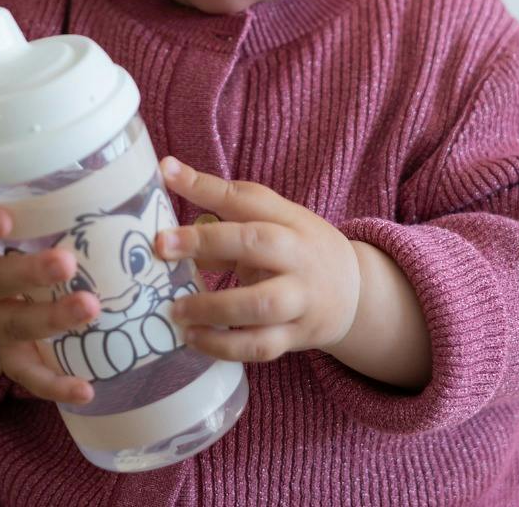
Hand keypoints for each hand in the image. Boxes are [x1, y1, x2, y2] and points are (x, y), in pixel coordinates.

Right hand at [0, 197, 99, 403]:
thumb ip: (26, 191)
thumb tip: (97, 158)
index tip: (4, 218)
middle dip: (29, 273)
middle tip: (67, 262)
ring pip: (14, 326)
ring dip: (52, 319)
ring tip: (91, 309)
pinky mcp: (4, 354)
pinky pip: (27, 374)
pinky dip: (55, 384)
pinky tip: (86, 388)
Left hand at [155, 157, 360, 363]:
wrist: (356, 292)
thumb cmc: (297, 250)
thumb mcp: (273, 223)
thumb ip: (224, 217)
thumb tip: (168, 204)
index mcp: (287, 219)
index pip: (245, 197)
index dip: (204, 185)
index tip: (166, 171)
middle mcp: (297, 254)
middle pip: (256, 242)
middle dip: (207, 242)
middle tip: (161, 246)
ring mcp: (300, 297)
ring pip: (260, 304)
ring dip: (213, 307)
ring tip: (175, 310)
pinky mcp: (297, 336)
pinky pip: (260, 346)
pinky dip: (224, 346)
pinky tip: (193, 339)